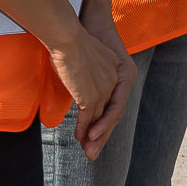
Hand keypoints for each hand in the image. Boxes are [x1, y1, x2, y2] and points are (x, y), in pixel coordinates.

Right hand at [51, 26, 131, 161]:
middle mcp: (115, 82)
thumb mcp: (87, 57)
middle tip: (94, 151)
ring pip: (101, 119)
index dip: (106, 116)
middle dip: (103, 134)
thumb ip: (88, 70)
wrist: (69, 35)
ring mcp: (104, 89)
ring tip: (88, 151)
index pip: (114, 100)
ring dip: (93, 136)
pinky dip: (83, 129)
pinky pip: (88, 118)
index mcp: (117, 71)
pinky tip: (78, 137)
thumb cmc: (73, 39)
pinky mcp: (91, 95)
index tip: (98, 129)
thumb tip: (78, 76)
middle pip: (111, 114)